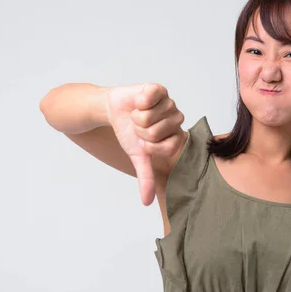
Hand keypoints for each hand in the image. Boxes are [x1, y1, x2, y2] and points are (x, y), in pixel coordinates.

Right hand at [106, 83, 185, 205]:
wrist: (114, 111)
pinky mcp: (158, 89)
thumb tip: (147, 202)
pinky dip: (137, 102)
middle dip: (139, 131)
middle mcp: (176, 118)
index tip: (144, 141)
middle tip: (138, 125)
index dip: (148, 146)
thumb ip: (146, 177)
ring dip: (136, 117)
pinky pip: (148, 99)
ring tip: (137, 113)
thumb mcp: (137, 156)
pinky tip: (138, 101)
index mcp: (175, 136)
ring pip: (148, 118)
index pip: (167, 148)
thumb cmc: (129, 132)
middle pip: (155, 133)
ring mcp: (168, 102)